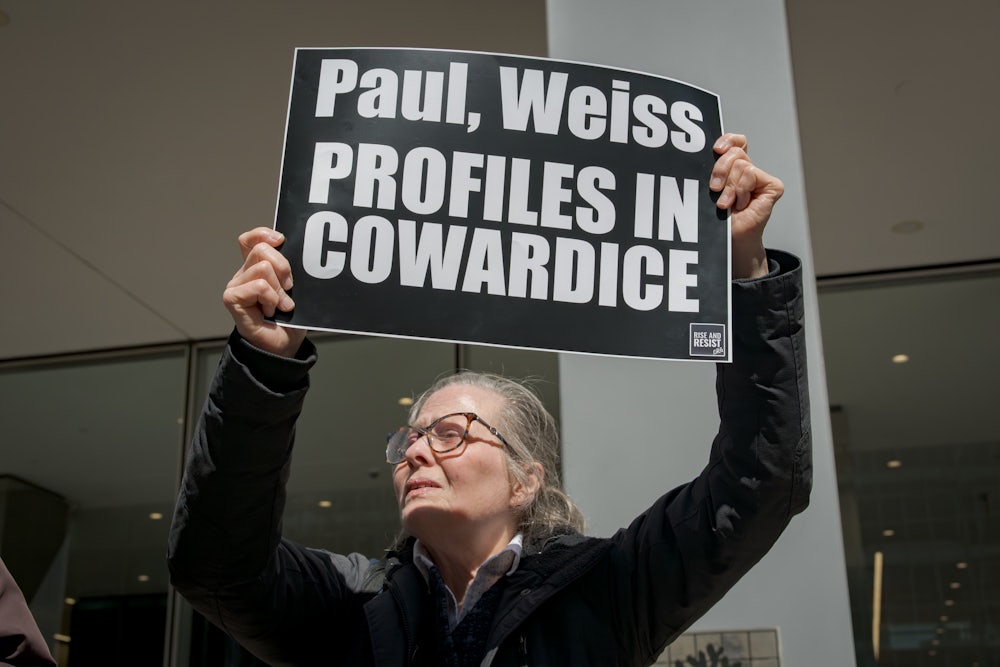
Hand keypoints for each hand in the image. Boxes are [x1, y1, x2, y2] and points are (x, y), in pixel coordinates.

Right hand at [222, 227, 306, 356]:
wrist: (283, 346)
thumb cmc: (291, 319)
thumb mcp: (296, 289)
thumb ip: (291, 269)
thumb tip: (297, 251)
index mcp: (256, 267)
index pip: (252, 239)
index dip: (264, 234)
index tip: (282, 241)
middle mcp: (244, 274)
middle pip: (262, 249)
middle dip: (283, 267)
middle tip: (289, 288)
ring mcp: (236, 286)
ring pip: (263, 268)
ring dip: (279, 290)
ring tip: (282, 305)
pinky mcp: (232, 299)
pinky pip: (258, 286)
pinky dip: (271, 298)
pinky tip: (272, 311)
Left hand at [710, 133, 783, 278]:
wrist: (730, 240)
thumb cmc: (717, 219)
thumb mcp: (710, 190)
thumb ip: (712, 171)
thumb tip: (707, 154)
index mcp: (733, 168)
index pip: (735, 142)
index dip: (728, 140)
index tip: (716, 149)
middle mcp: (748, 170)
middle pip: (734, 152)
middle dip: (720, 170)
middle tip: (715, 188)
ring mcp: (760, 178)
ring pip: (741, 165)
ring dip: (729, 187)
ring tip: (727, 204)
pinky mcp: (772, 186)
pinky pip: (751, 174)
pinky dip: (741, 190)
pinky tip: (741, 204)